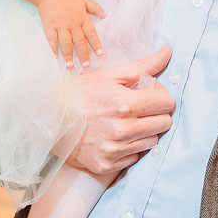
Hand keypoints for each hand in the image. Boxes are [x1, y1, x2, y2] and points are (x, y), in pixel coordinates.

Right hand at [38, 0, 105, 68]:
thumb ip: (95, 8)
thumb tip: (105, 16)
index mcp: (82, 18)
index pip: (91, 33)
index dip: (96, 44)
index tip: (100, 54)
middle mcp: (73, 24)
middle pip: (79, 42)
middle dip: (83, 54)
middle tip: (86, 66)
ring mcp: (60, 26)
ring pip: (66, 43)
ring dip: (69, 55)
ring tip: (71, 66)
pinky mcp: (49, 27)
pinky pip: (52, 40)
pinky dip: (53, 49)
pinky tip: (55, 58)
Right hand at [67, 46, 175, 173]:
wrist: (48, 118)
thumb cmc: (79, 93)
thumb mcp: (109, 75)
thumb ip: (143, 66)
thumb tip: (169, 51)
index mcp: (125, 104)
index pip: (167, 103)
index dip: (161, 96)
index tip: (150, 94)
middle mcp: (122, 130)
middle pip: (164, 124)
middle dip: (156, 113)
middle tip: (140, 108)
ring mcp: (114, 150)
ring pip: (152, 142)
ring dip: (145, 131)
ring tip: (126, 122)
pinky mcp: (107, 165)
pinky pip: (135, 157)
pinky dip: (130, 147)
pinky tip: (116, 137)